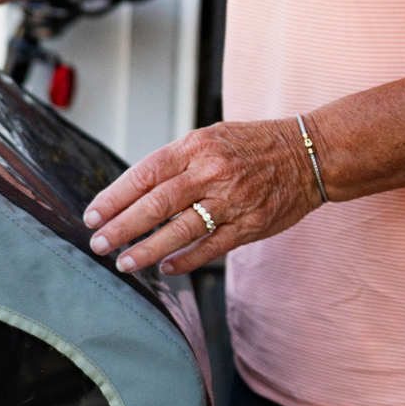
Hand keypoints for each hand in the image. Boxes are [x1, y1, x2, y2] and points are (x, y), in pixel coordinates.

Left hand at [83, 119, 321, 275]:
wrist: (312, 152)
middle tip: (98, 243)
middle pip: (156, 204)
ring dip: (147, 250)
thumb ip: (173, 163)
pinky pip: (211, 247)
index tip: (92, 215)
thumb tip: (130, 193)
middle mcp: (212, 172)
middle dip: (121, 227)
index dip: (114, 197)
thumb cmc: (251, 145)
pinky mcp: (251, 224)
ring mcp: (232, 200)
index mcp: (195, 147)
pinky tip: (165, 268)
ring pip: (181, 230)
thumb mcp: (209, 138)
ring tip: (123, 263)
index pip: (144, 174)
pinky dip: (185, 260)